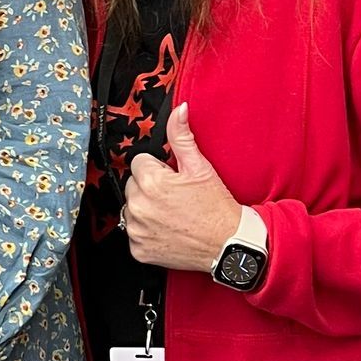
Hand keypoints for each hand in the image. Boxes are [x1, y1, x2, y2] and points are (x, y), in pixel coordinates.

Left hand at [122, 102, 241, 273]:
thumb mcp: (200, 168)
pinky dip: (147, 233)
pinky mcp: (139, 250)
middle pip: (133, 185)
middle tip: (174, 198)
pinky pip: (134, 234)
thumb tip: (179, 110)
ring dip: (146, 210)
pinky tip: (167, 231)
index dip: (158, 169)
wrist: (228, 245)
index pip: (139, 163)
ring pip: (132, 209)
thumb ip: (182, 137)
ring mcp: (137, 230)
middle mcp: (139, 206)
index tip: (172, 180)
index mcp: (151, 182)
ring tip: (172, 214)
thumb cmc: (216, 208)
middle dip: (150, 188)